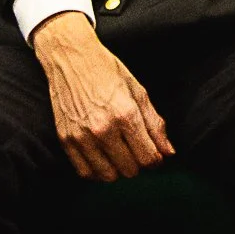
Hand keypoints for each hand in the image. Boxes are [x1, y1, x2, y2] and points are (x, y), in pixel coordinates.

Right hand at [30, 11, 174, 181]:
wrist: (70, 57)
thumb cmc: (107, 70)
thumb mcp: (138, 92)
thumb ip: (155, 124)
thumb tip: (168, 153)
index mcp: (125, 115)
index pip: (149, 158)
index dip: (156, 159)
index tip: (153, 152)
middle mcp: (103, 129)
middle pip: (130, 170)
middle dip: (138, 163)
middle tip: (134, 149)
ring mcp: (82, 136)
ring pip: (108, 176)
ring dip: (118, 169)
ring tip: (118, 154)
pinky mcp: (65, 139)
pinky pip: (85, 172)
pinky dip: (97, 171)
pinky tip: (101, 158)